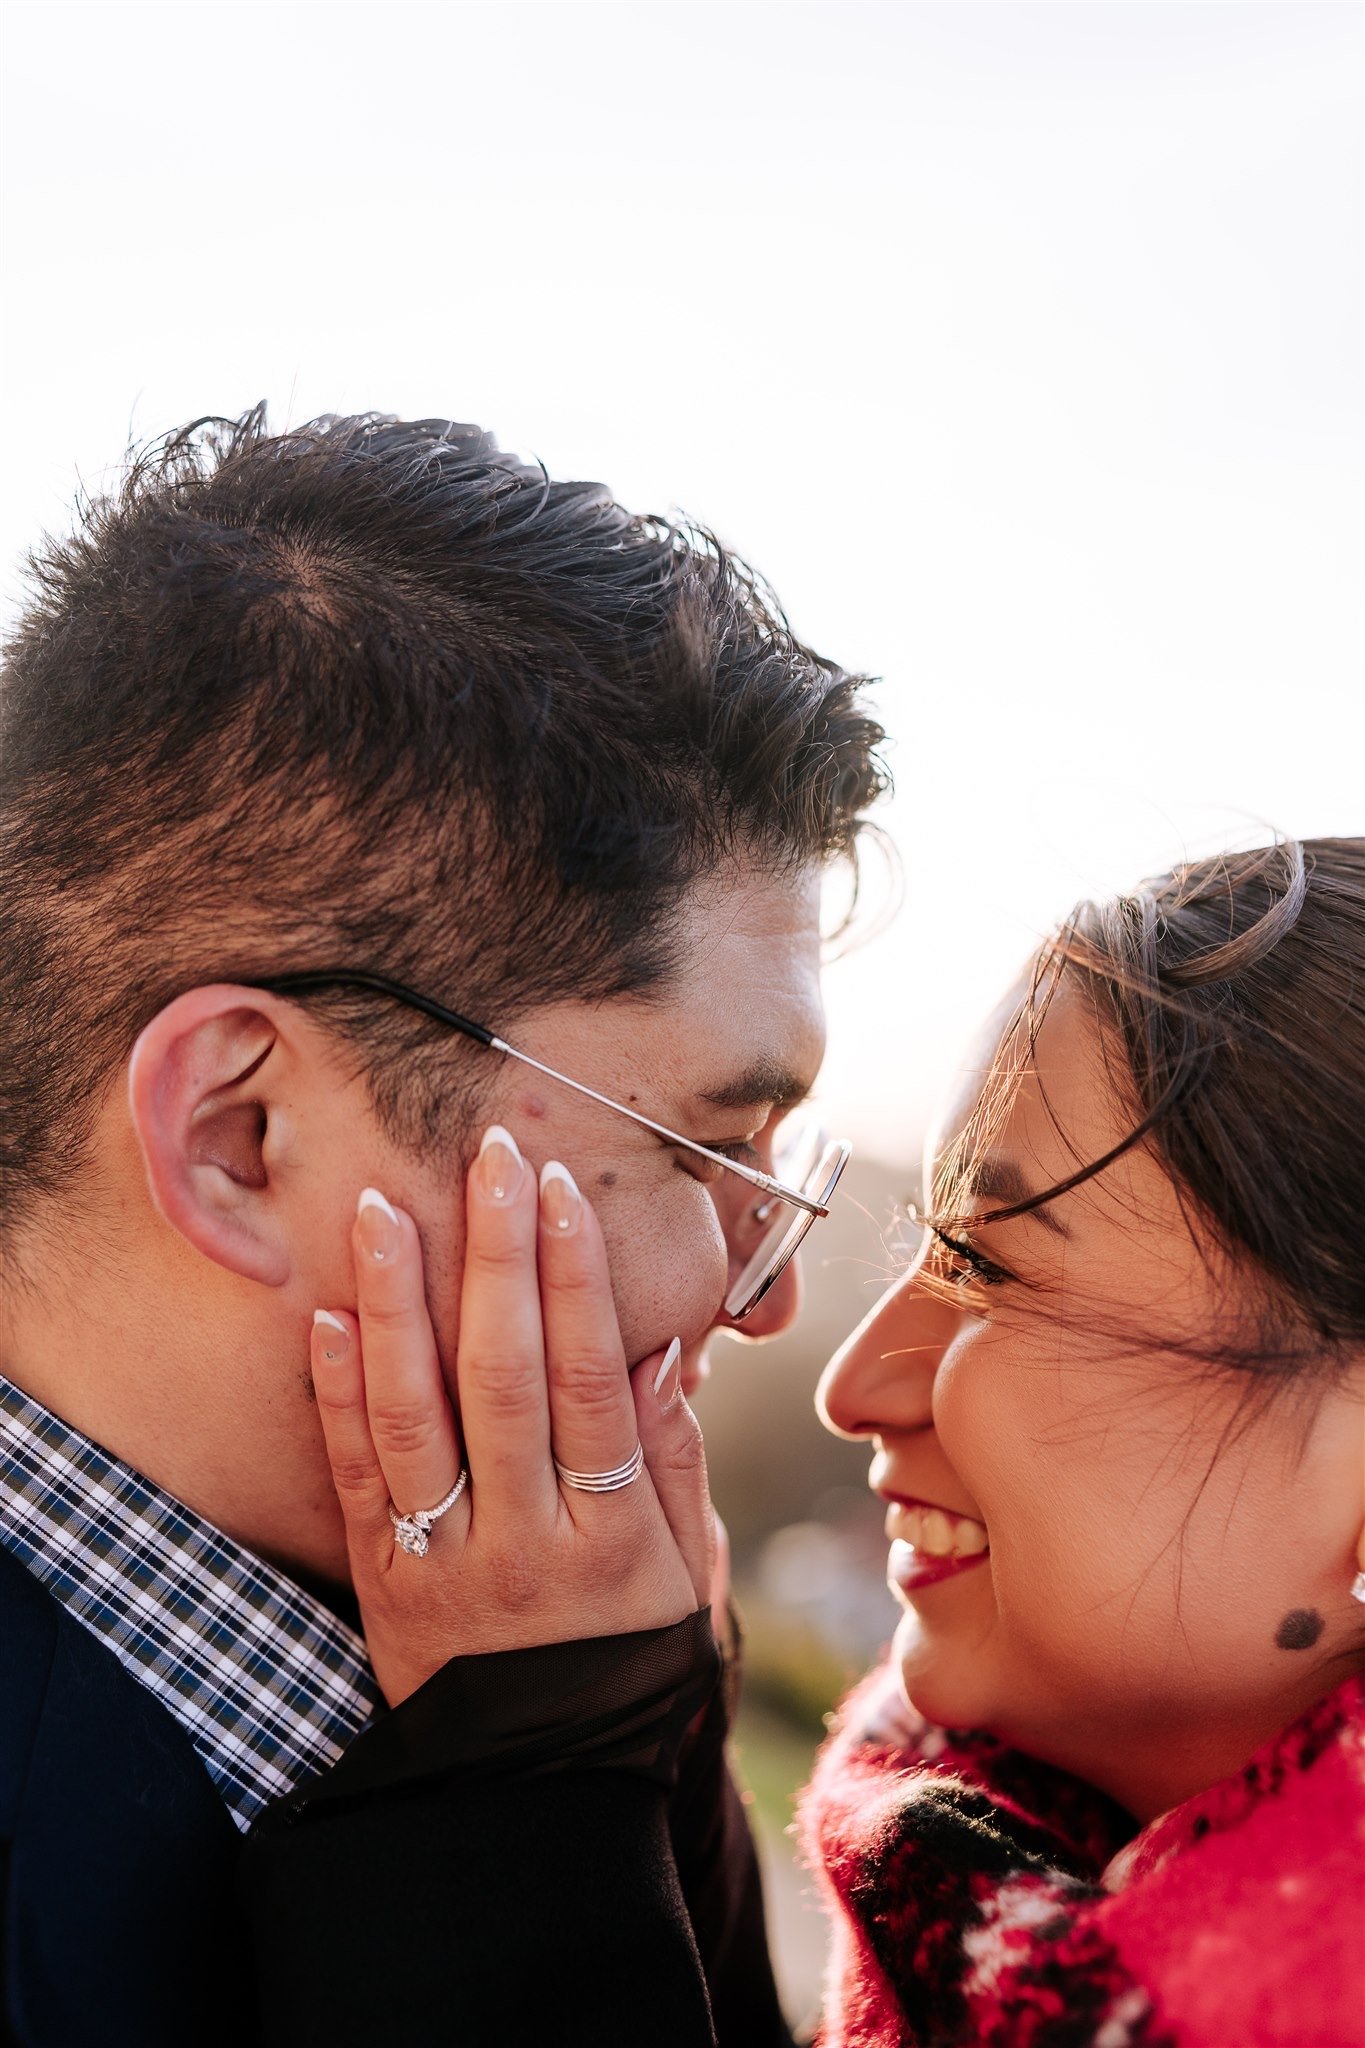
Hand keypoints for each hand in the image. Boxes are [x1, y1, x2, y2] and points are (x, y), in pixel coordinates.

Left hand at [309, 1128, 716, 1704]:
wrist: (528, 1795)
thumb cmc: (623, 1672)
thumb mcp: (682, 1582)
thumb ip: (673, 1466)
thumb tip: (657, 1351)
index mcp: (611, 1540)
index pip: (592, 1385)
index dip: (580, 1282)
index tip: (565, 1193)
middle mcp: (523, 1543)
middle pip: (506, 1379)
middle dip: (497, 1258)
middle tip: (491, 1156)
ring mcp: (443, 1563)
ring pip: (416, 1416)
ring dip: (398, 1304)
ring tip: (381, 1208)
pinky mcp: (382, 1581)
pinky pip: (355, 1479)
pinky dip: (337, 1395)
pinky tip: (329, 1317)